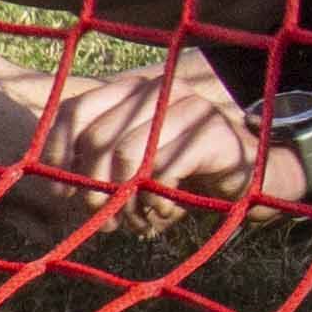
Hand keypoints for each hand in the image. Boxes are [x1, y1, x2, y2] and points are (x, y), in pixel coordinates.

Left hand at [31, 63, 261, 223]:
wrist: (254, 174)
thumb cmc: (184, 172)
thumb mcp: (135, 168)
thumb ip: (100, 167)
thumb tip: (60, 190)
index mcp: (130, 91)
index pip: (75, 110)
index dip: (57, 153)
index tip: (61, 195)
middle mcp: (156, 89)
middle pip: (98, 138)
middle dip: (94, 189)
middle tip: (106, 222)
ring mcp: (186, 106)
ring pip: (126, 154)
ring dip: (126, 200)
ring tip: (138, 222)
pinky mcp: (211, 132)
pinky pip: (164, 171)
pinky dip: (157, 203)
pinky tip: (165, 214)